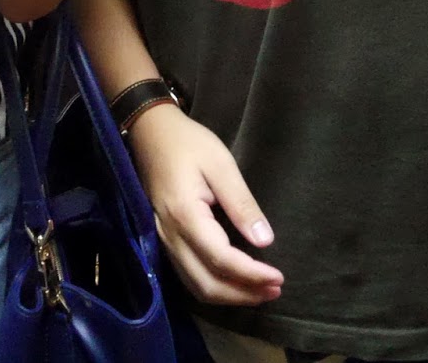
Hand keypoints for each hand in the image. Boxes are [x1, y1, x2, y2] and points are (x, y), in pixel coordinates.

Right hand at [126, 102, 283, 305]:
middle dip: (243, 294)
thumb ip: (242, 204)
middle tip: (275, 290)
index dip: (251, 275)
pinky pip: (188, 275)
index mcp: (185, 215)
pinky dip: (213, 286)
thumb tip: (265, 241)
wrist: (149, 131)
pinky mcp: (164, 239)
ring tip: (260, 291)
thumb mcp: (221, 164)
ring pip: (195, 285)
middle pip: (207, 284)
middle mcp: (170, 235)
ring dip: (229, 295)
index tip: (279, 278)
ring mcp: (163, 240)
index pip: (221, 260)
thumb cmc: (187, 143)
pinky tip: (233, 281)